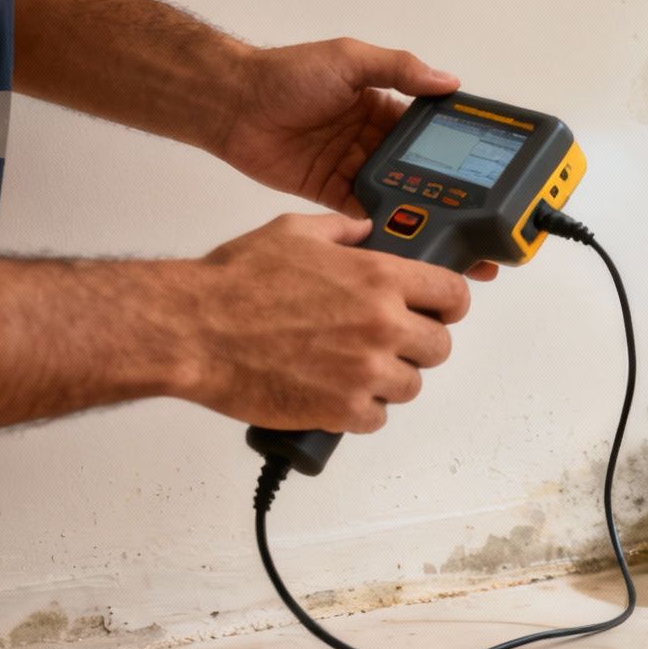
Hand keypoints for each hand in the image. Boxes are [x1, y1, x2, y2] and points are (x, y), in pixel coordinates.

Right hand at [183, 213, 468, 433]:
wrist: (194, 331)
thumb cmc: (236, 282)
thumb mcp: (293, 233)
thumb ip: (340, 230)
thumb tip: (363, 229)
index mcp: (379, 278)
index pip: (453, 295)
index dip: (449, 304)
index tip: (439, 310)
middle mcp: (382, 325)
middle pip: (439, 347)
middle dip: (418, 344)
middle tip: (388, 342)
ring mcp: (365, 371)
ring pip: (410, 386)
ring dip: (389, 380)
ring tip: (355, 369)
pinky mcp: (341, 411)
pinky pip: (376, 419)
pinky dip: (360, 411)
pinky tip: (337, 395)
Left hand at [216, 37, 496, 280]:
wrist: (233, 104)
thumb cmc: (287, 74)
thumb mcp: (349, 60)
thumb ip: (398, 69)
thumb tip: (448, 80)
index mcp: (383, 105)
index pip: (430, 132)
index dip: (455, 150)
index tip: (485, 170)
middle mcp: (372, 138)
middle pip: (418, 169)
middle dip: (446, 191)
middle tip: (478, 217)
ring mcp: (352, 167)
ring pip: (395, 194)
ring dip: (418, 211)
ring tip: (449, 235)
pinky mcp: (329, 192)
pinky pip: (362, 213)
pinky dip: (381, 226)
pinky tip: (405, 240)